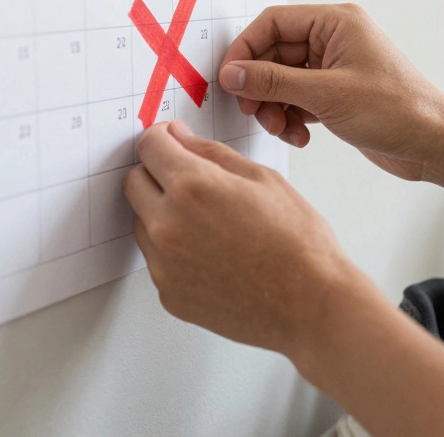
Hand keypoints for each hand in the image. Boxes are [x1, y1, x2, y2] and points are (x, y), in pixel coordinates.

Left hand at [124, 121, 361, 354]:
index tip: (171, 143)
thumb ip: (212, 153)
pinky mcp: (169, 294)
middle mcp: (168, 224)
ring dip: (163, 214)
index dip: (162, 139)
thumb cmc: (297, 242)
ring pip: (142, 223)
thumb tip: (179, 138)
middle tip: (192, 182)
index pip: (149, 147)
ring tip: (211, 225)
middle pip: (134, 182)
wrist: (310, 305)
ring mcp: (163, 264)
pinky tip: (212, 255)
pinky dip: (174, 252)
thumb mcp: (263, 179)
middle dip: (156, 174)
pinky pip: (157, 260)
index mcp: (192, 187)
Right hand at [218, 4, 443, 180]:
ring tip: (281, 128)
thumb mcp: (326, 95)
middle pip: (274, 54)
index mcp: (336, 22)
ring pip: (282, 80)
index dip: (245, 50)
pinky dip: (291, 118)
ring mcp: (335, 67)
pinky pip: (297, 99)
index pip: (273, 23)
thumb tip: (233, 75)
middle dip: (260, 86)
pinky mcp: (336, 94)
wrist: (433, 143)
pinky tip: (300, 136)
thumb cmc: (397, 110)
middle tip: (252, 111)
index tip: (229, 79)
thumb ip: (273, 82)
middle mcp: (334, 39)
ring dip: (274, 106)